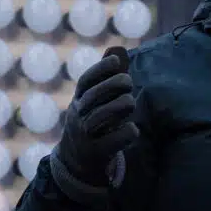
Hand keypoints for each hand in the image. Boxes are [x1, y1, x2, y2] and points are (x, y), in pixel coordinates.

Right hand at [52, 52, 137, 188]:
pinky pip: (112, 141)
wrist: (77, 160)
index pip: (86, 81)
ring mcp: (85, 135)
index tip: (117, 61)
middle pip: (93, 97)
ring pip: (100, 117)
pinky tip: (132, 129)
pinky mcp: (96, 153)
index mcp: (79, 100)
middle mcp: (79, 116)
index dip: (100, 69)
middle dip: (112, 86)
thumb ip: (107, 77)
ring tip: (130, 102)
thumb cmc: (93, 122)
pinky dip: (126, 133)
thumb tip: (117, 49)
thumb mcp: (95, 100)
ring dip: (119, 106)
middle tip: (128, 82)